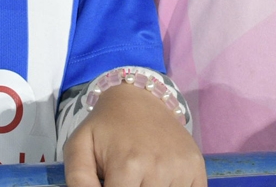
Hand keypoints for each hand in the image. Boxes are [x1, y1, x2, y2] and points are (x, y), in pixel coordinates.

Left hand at [63, 84, 204, 186]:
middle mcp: (158, 168)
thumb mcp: (79, 146)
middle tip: (126, 178)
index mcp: (127, 165)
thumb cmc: (106, 126)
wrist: (140, 98)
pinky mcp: (197, 169)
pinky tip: (160, 180)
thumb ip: (78, 181)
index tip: (113, 183)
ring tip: (141, 178)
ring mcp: (181, 168)